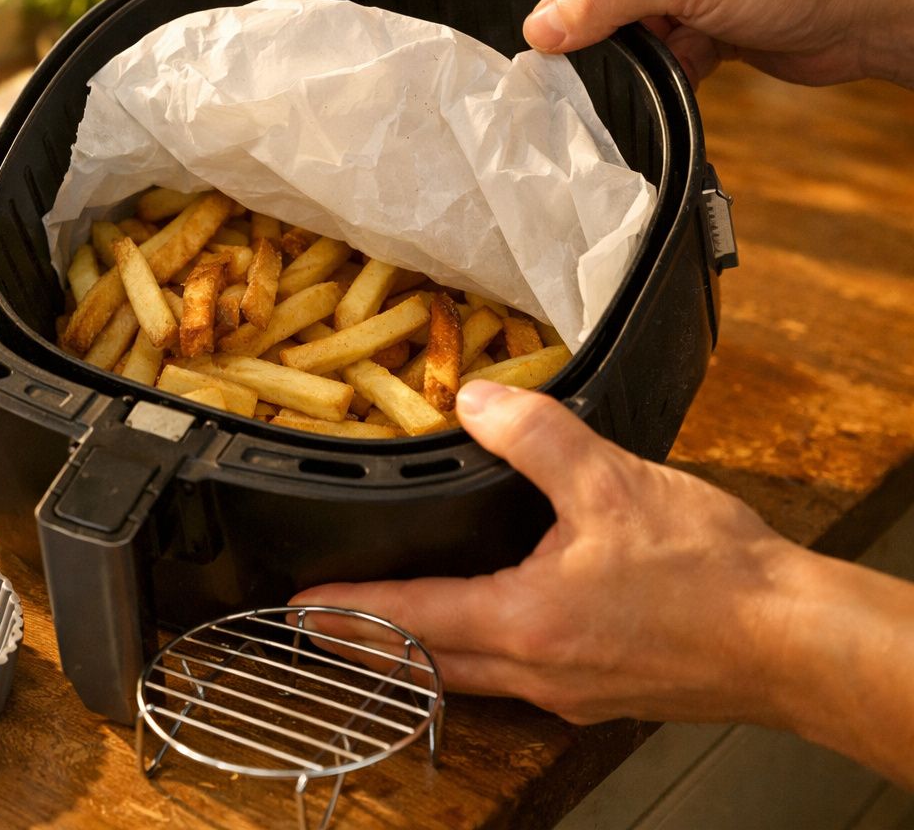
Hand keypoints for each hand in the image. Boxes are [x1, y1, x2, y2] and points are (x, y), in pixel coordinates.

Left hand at [292, 380, 797, 725]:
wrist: (794, 641)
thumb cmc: (715, 576)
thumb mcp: (614, 482)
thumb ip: (535, 435)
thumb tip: (477, 398)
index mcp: (524, 621)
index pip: (407, 620)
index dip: (346, 611)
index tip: (299, 609)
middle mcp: (534, 670)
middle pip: (422, 664)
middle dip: (364, 645)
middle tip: (318, 625)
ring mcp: (566, 692)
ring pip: (465, 680)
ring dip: (416, 658)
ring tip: (383, 630)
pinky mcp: (598, 695)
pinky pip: (512, 682)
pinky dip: (473, 661)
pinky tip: (484, 632)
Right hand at [509, 0, 913, 87]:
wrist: (870, 10)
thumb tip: (540, 26)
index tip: (530, 25)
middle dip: (584, 24)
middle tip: (590, 49)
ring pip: (612, 27)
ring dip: (630, 51)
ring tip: (663, 49)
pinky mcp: (695, 22)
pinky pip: (650, 54)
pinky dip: (665, 67)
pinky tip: (697, 60)